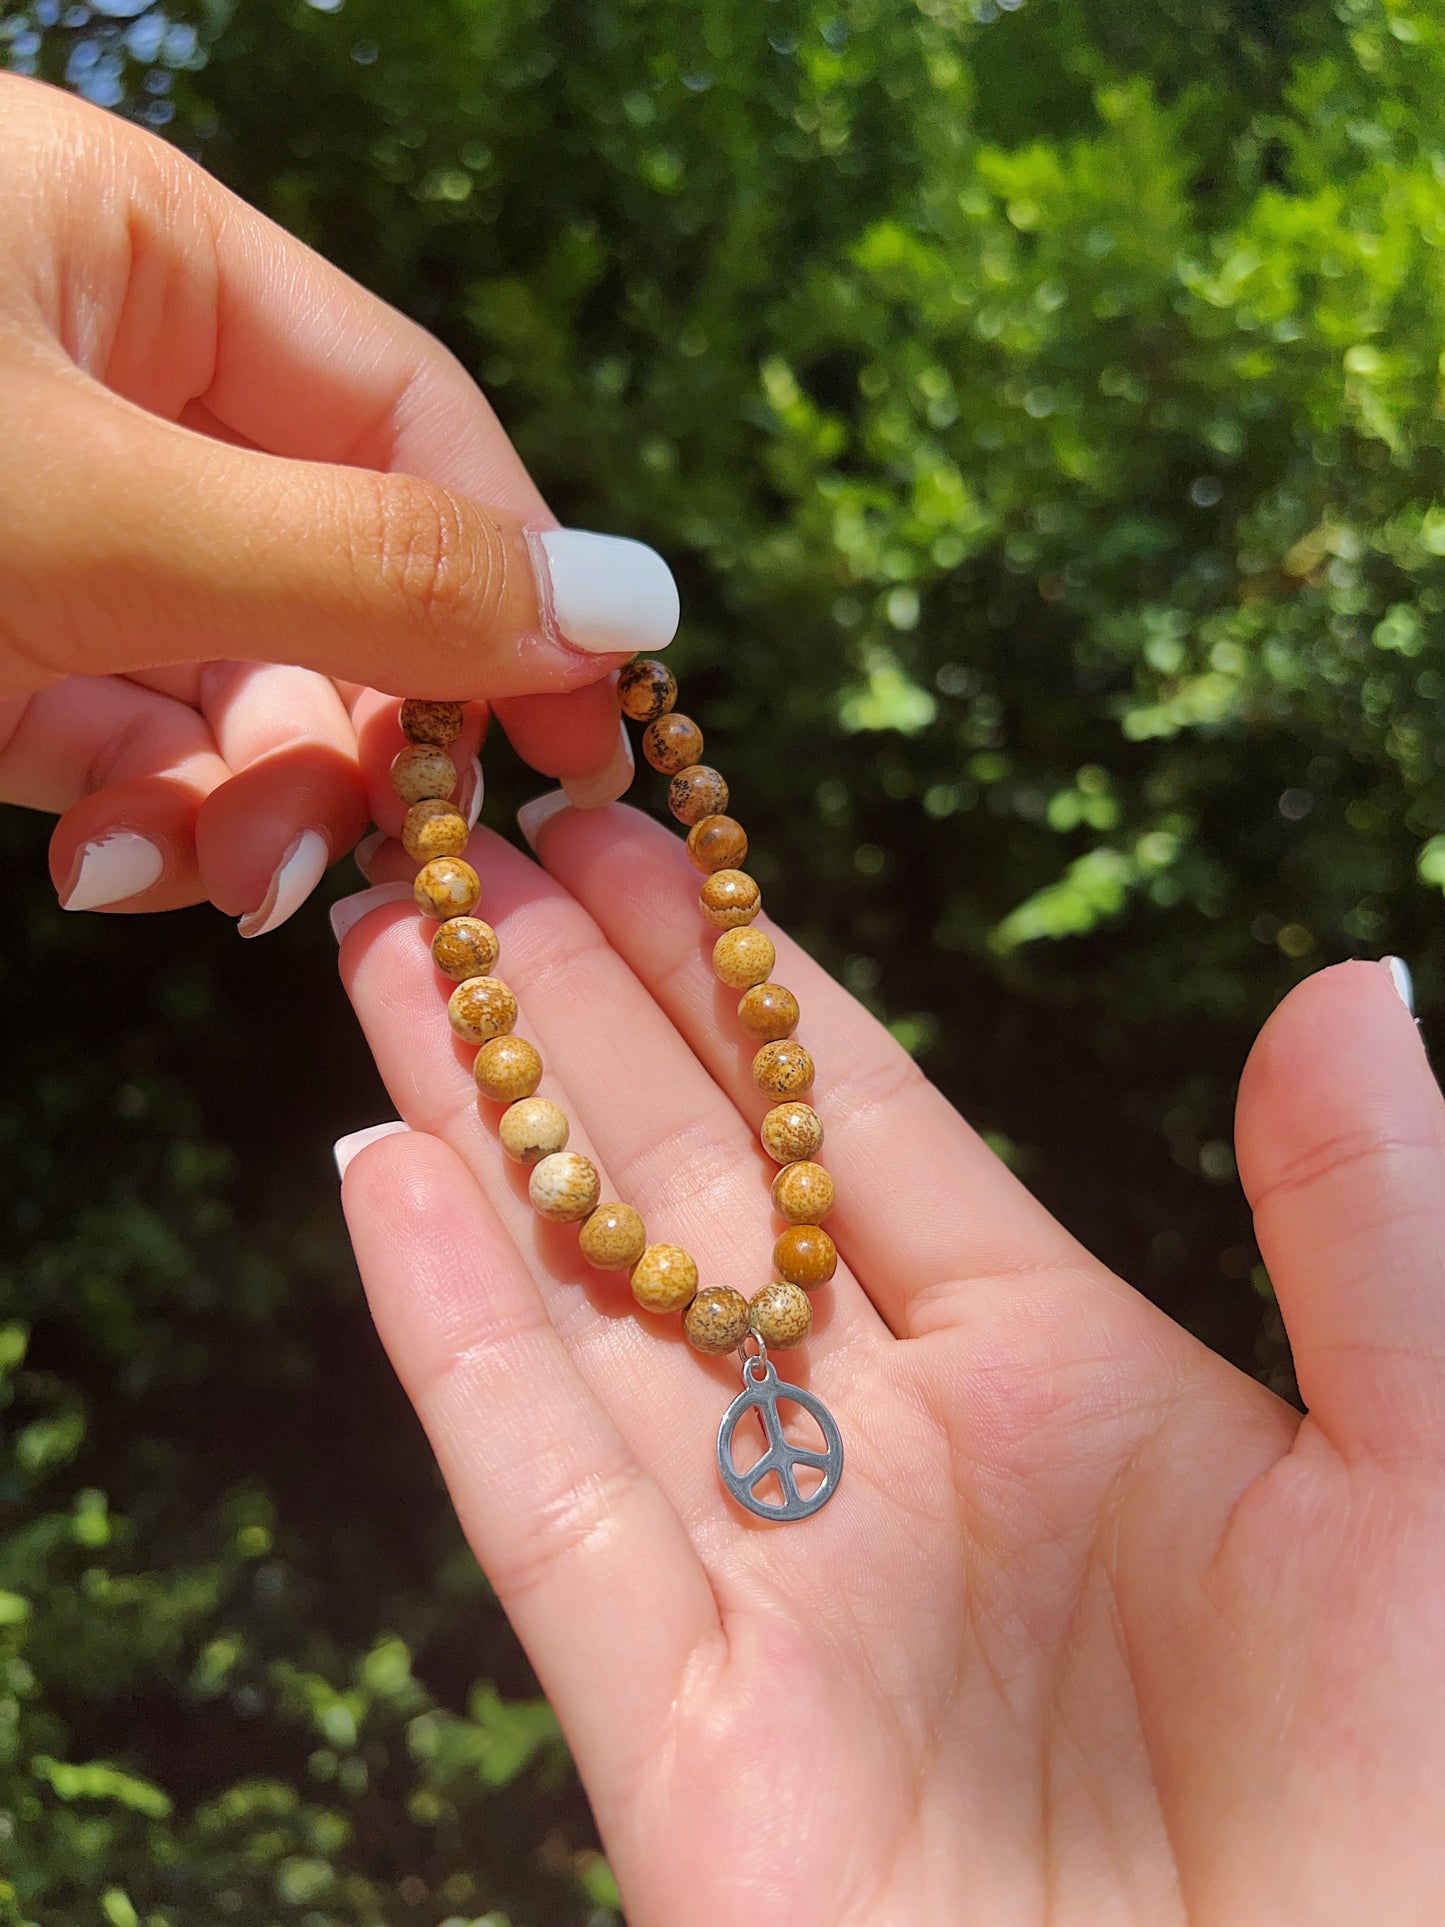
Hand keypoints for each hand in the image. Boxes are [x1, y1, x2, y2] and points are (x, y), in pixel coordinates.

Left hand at [0, 77, 675, 928]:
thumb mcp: (99, 512)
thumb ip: (373, 569)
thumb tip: (630, 606)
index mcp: (148, 257)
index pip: (410, 422)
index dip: (517, 585)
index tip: (592, 742)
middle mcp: (105, 377)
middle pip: (330, 578)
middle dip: (359, 735)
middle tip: (389, 856)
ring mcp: (39, 513)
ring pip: (225, 683)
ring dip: (247, 809)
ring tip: (221, 885)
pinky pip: (111, 736)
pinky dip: (138, 821)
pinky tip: (114, 871)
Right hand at [334, 799, 1444, 1924]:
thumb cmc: (1436, 1816)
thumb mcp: (1425, 1476)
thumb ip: (1370, 1225)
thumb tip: (1341, 978)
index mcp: (1056, 1374)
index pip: (848, 1118)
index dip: (731, 971)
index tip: (634, 839)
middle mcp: (892, 1455)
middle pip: (693, 1182)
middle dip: (570, 1011)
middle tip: (467, 846)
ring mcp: (780, 1594)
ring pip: (590, 1310)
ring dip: (482, 1127)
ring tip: (390, 956)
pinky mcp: (695, 1749)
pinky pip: (549, 1515)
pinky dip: (459, 1345)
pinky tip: (383, 1176)